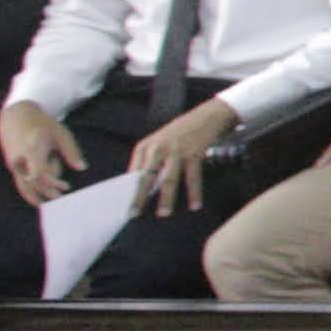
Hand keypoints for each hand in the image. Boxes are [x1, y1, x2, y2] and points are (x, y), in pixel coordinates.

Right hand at [0, 99, 81, 202]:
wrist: (14, 116)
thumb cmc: (41, 124)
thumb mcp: (60, 133)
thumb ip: (71, 151)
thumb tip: (82, 168)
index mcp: (32, 149)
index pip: (39, 172)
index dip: (52, 182)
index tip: (66, 186)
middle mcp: (19, 159)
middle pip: (33, 182)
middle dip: (48, 191)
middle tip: (63, 196)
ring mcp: (13, 165)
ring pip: (24, 187)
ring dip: (38, 196)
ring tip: (52, 204)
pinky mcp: (12, 168)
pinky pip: (20, 184)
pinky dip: (31, 193)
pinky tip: (41, 201)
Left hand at [125, 97, 241, 214]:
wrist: (206, 117)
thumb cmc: (179, 132)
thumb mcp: (158, 143)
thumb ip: (148, 161)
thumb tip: (140, 186)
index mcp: (145, 146)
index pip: (133, 172)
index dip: (128, 190)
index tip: (124, 204)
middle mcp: (158, 148)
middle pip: (146, 177)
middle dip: (140, 196)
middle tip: (134, 213)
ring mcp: (177, 151)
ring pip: (169, 179)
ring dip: (166, 198)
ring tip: (163, 213)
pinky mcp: (194, 154)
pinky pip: (193, 178)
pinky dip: (194, 193)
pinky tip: (194, 205)